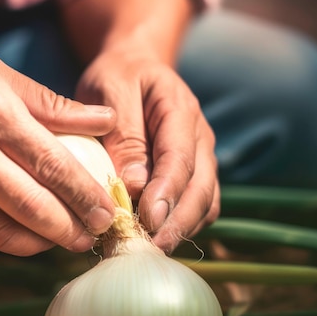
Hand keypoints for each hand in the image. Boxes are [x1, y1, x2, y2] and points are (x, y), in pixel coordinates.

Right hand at [0, 7, 116, 255]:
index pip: (54, 167)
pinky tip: (23, 235)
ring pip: (2, 233)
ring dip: (40, 244)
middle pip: (32, 209)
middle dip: (71, 231)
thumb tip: (104, 120)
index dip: (87, 198)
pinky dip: (4, 241)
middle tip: (92, 236)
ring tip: (62, 240)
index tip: (109, 215)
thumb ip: (54, 105)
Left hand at [75, 48, 219, 253]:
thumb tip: (133, 185)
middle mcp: (200, 137)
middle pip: (201, 188)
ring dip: (181, 229)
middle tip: (149, 247)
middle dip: (177, 222)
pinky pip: (199, 207)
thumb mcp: (111, 92)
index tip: (148, 220)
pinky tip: (154, 238)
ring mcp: (201, 157)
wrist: (135, 67)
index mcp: (180, 110)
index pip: (180, 158)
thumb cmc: (117, 78)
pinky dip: (181, 226)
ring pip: (205, 203)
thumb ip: (123, 136)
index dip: (166, 193)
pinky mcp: (194, 174)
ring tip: (148, 248)